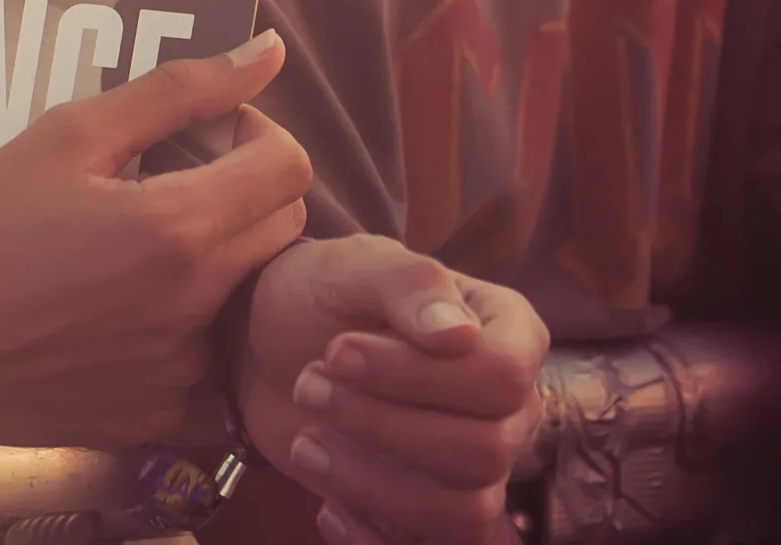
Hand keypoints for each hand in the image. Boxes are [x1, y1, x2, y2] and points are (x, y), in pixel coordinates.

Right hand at [0, 34, 309, 447]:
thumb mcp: (67, 135)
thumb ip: (177, 91)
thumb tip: (269, 53)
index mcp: (178, 227)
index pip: (290, 168)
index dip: (254, 136)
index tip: (203, 139)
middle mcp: (195, 307)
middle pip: (282, 231)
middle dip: (242, 194)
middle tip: (165, 186)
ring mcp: (179, 373)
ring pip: (244, 299)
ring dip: (213, 267)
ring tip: (129, 258)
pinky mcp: (156, 419)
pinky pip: (208, 369)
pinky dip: (183, 338)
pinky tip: (119, 320)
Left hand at [240, 235, 548, 543]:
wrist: (271, 344)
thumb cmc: (322, 293)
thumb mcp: (352, 264)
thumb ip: (408, 282)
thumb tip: (456, 333)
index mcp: (507, 332)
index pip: (501, 374)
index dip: (417, 376)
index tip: (337, 351)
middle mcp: (509, 406)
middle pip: (485, 450)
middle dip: (382, 425)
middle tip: (308, 385)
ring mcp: (478, 465)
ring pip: (465, 511)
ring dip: (373, 484)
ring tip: (306, 443)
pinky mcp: (434, 509)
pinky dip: (377, 539)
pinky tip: (326, 507)